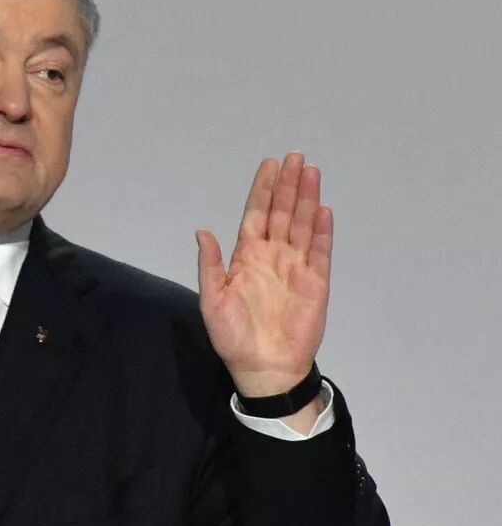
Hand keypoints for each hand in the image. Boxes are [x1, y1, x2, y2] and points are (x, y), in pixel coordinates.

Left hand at [196, 152, 331, 396]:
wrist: (263, 367)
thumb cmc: (233, 336)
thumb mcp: (212, 300)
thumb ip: (210, 265)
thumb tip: (202, 231)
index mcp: (246, 257)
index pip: (256, 215)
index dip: (262, 190)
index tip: (269, 165)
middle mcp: (272, 256)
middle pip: (281, 213)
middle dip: (287, 185)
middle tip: (294, 157)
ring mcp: (296, 267)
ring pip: (302, 225)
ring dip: (306, 199)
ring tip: (310, 171)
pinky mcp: (316, 282)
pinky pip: (319, 251)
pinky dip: (321, 231)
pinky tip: (323, 209)